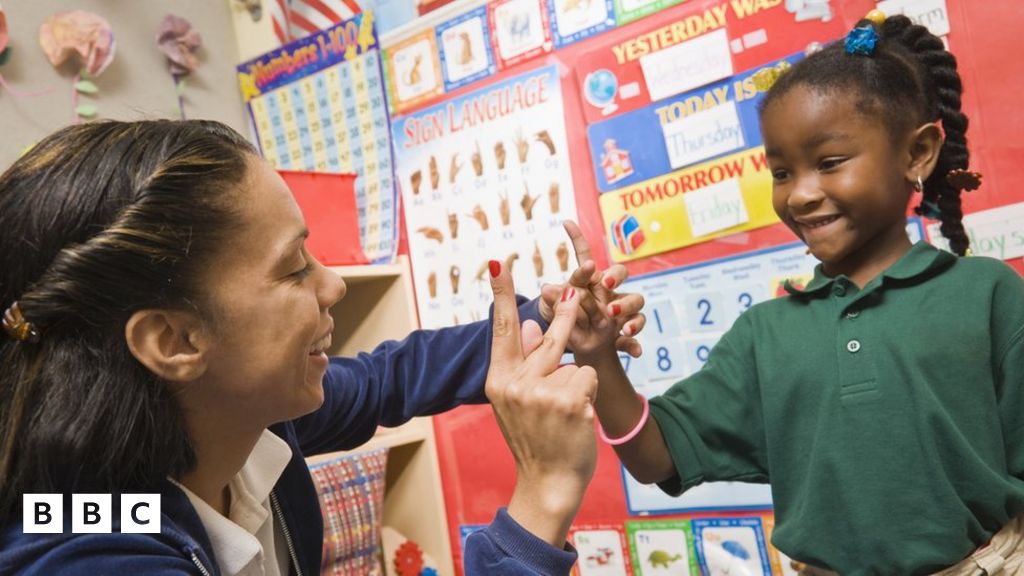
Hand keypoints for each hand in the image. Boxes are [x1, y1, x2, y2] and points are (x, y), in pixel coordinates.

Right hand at [486, 260, 597, 546]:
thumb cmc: (536, 440)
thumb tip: (533, 323)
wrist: (547, 484)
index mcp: (499, 380)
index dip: (503, 295)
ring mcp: (542, 392)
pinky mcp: (569, 399)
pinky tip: (577, 419)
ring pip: (573, 359)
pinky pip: (587, 377)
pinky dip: (588, 394)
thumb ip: (524, 364)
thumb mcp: (519, 401)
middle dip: (566, 310)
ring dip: (577, 377)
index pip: (503, 329)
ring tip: (567, 407)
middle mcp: (515, 383)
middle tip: (575, 286)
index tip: (499, 263)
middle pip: (549, 335)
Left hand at [539, 220, 645, 359]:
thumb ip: (554, 301)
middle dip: (615, 274)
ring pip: (636, 300)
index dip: (577, 239)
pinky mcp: (626, 333)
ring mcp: (621, 311)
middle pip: (620, 272)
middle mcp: (608, 292)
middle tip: (604, 282)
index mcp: (588, 281)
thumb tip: (546, 289)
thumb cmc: (569, 324)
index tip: (565, 223)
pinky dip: (634, 343)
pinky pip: (635, 336)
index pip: (585, 257)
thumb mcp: (556, 313)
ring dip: (626, 305)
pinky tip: (632, 350)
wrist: (583, 349)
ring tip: (612, 313)